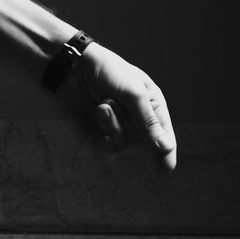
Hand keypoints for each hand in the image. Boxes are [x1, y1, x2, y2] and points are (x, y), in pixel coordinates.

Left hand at [53, 43, 177, 170]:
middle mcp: (136, 122)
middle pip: (144, 144)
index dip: (167, 154)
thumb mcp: (134, 93)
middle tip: (111, 104)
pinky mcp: (96, 138)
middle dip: (129, 127)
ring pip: (122, 146)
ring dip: (111, 126)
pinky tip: (100, 132)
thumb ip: (148, 121)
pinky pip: (106, 154)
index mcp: (152, 107)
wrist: (72, 68)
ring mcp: (116, 131)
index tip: (166, 169)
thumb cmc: (107, 72)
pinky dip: (104, 145)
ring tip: (100, 105)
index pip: (164, 136)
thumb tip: (165, 148)